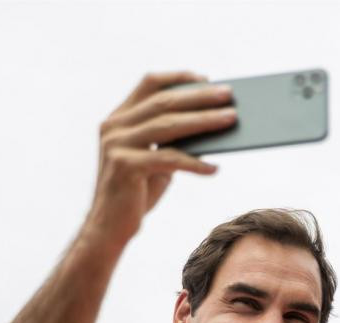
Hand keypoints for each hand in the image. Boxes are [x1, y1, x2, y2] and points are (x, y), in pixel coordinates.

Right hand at [81, 72, 236, 249]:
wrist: (108, 227)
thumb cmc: (136, 193)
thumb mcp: (154, 160)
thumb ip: (171, 141)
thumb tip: (211, 124)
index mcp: (118, 118)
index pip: (149, 84)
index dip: (179, 78)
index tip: (207, 79)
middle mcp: (114, 126)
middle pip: (164, 102)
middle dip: (200, 97)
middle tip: (229, 95)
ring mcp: (117, 145)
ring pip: (169, 125)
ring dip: (204, 121)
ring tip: (231, 120)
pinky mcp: (125, 167)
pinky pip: (169, 159)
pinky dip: (195, 163)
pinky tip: (215, 168)